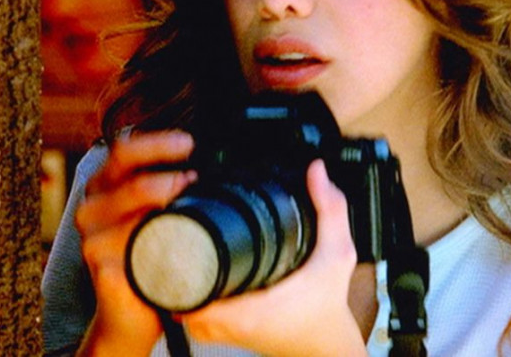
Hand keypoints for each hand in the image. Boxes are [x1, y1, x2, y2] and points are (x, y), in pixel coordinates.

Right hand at [74, 130, 196, 355]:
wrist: (129, 313)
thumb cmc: (147, 255)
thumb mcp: (153, 214)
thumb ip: (167, 187)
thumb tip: (211, 164)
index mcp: (104, 186)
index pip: (124, 150)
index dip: (156, 143)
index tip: (189, 143)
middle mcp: (92, 207)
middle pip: (127, 174)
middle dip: (166, 170)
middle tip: (194, 177)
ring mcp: (94, 239)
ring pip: (135, 209)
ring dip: (169, 205)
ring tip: (193, 209)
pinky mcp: (103, 269)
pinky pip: (139, 248)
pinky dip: (165, 242)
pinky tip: (182, 243)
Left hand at [182, 159, 366, 356]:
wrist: (324, 344)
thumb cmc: (326, 305)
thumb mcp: (337, 253)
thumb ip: (329, 209)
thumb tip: (315, 170)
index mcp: (245, 309)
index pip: (186, 283)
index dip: (177, 251)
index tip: (182, 223)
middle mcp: (222, 324)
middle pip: (173, 285)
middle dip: (172, 252)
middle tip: (180, 223)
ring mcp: (215, 332)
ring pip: (174, 298)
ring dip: (174, 271)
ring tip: (182, 240)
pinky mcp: (215, 332)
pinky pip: (186, 307)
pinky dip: (184, 286)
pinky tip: (193, 265)